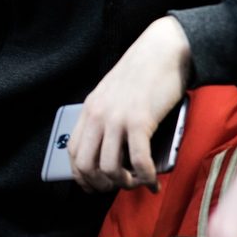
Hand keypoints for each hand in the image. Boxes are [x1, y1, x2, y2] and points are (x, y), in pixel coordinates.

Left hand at [69, 16, 191, 190]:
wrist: (163, 50)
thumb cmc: (144, 74)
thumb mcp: (114, 95)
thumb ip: (110, 119)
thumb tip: (118, 152)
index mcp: (89, 109)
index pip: (73, 152)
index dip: (82, 176)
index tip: (96, 186)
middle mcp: (98, 115)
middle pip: (86, 165)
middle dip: (101, 185)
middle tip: (119, 186)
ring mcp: (117, 118)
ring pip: (109, 168)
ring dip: (124, 183)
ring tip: (138, 182)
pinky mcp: (139, 120)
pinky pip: (138, 161)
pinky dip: (145, 177)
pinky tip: (152, 179)